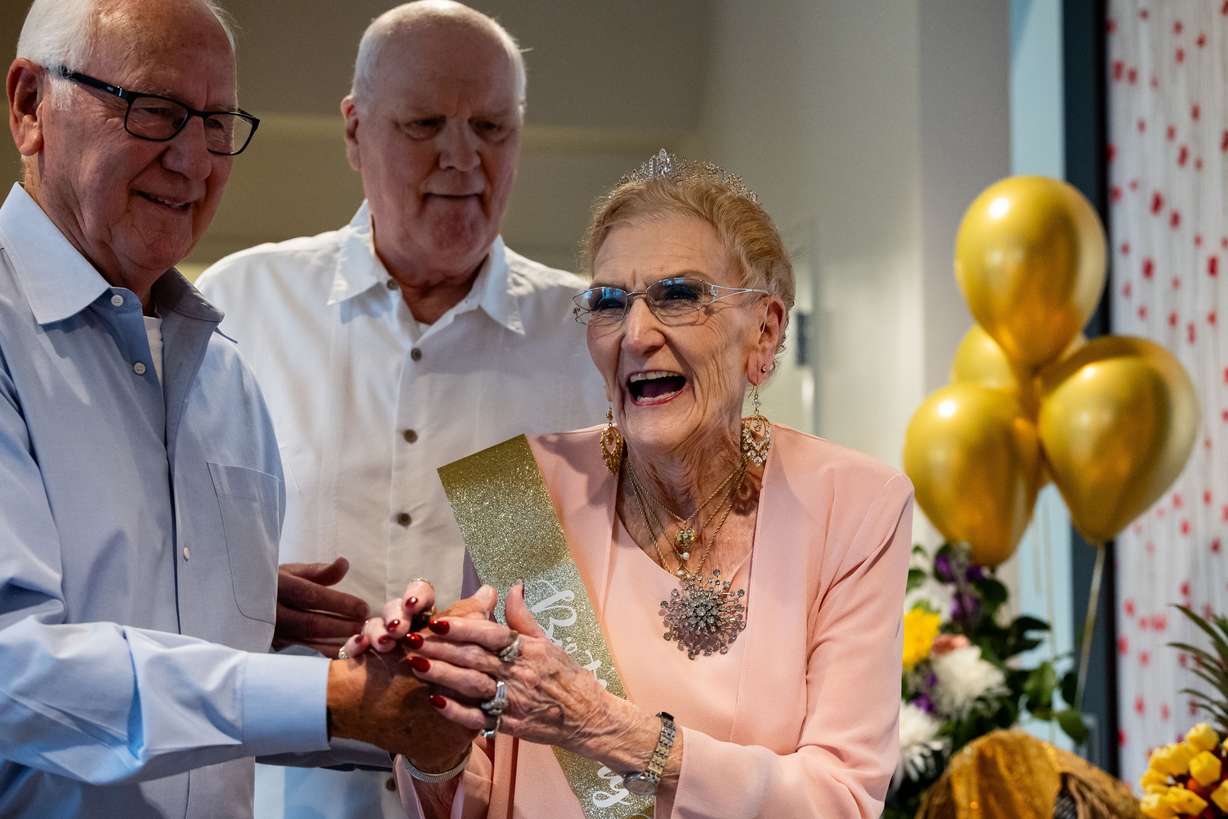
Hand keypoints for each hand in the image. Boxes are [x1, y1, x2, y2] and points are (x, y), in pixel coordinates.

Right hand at [274, 557, 369, 654]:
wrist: (238, 600)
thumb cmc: (270, 582)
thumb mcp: (289, 571)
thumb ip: (318, 571)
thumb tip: (344, 564)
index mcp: (276, 586)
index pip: (311, 596)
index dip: (339, 603)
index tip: (363, 607)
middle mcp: (270, 612)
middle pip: (310, 623)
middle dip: (340, 626)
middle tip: (364, 627)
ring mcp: (270, 632)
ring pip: (306, 641)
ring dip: (335, 642)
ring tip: (360, 640)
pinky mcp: (272, 646)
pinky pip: (302, 651)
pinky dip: (324, 654)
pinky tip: (344, 655)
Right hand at [327, 585, 498, 770]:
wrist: (404, 712)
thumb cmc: (436, 678)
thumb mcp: (459, 651)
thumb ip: (471, 620)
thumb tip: (490, 592)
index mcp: (425, 620)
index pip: (420, 594)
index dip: (417, 596)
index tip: (415, 606)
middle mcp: (402, 626)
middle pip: (396, 607)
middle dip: (396, 613)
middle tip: (398, 628)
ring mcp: (381, 641)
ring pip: (375, 622)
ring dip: (378, 628)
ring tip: (383, 644)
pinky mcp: (363, 656)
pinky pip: (353, 646)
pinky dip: (355, 645)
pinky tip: (358, 648)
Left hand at [409, 584, 649, 766]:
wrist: (588, 718)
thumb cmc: (568, 677)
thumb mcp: (549, 643)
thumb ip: (523, 618)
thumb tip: (511, 587)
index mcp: (529, 650)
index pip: (492, 635)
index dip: (464, 627)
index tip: (437, 621)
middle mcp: (520, 674)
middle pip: (475, 658)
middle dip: (441, 648)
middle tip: (413, 639)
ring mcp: (514, 701)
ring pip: (472, 685)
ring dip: (442, 675)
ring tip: (416, 665)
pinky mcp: (509, 725)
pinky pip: (478, 718)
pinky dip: (456, 710)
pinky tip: (434, 700)